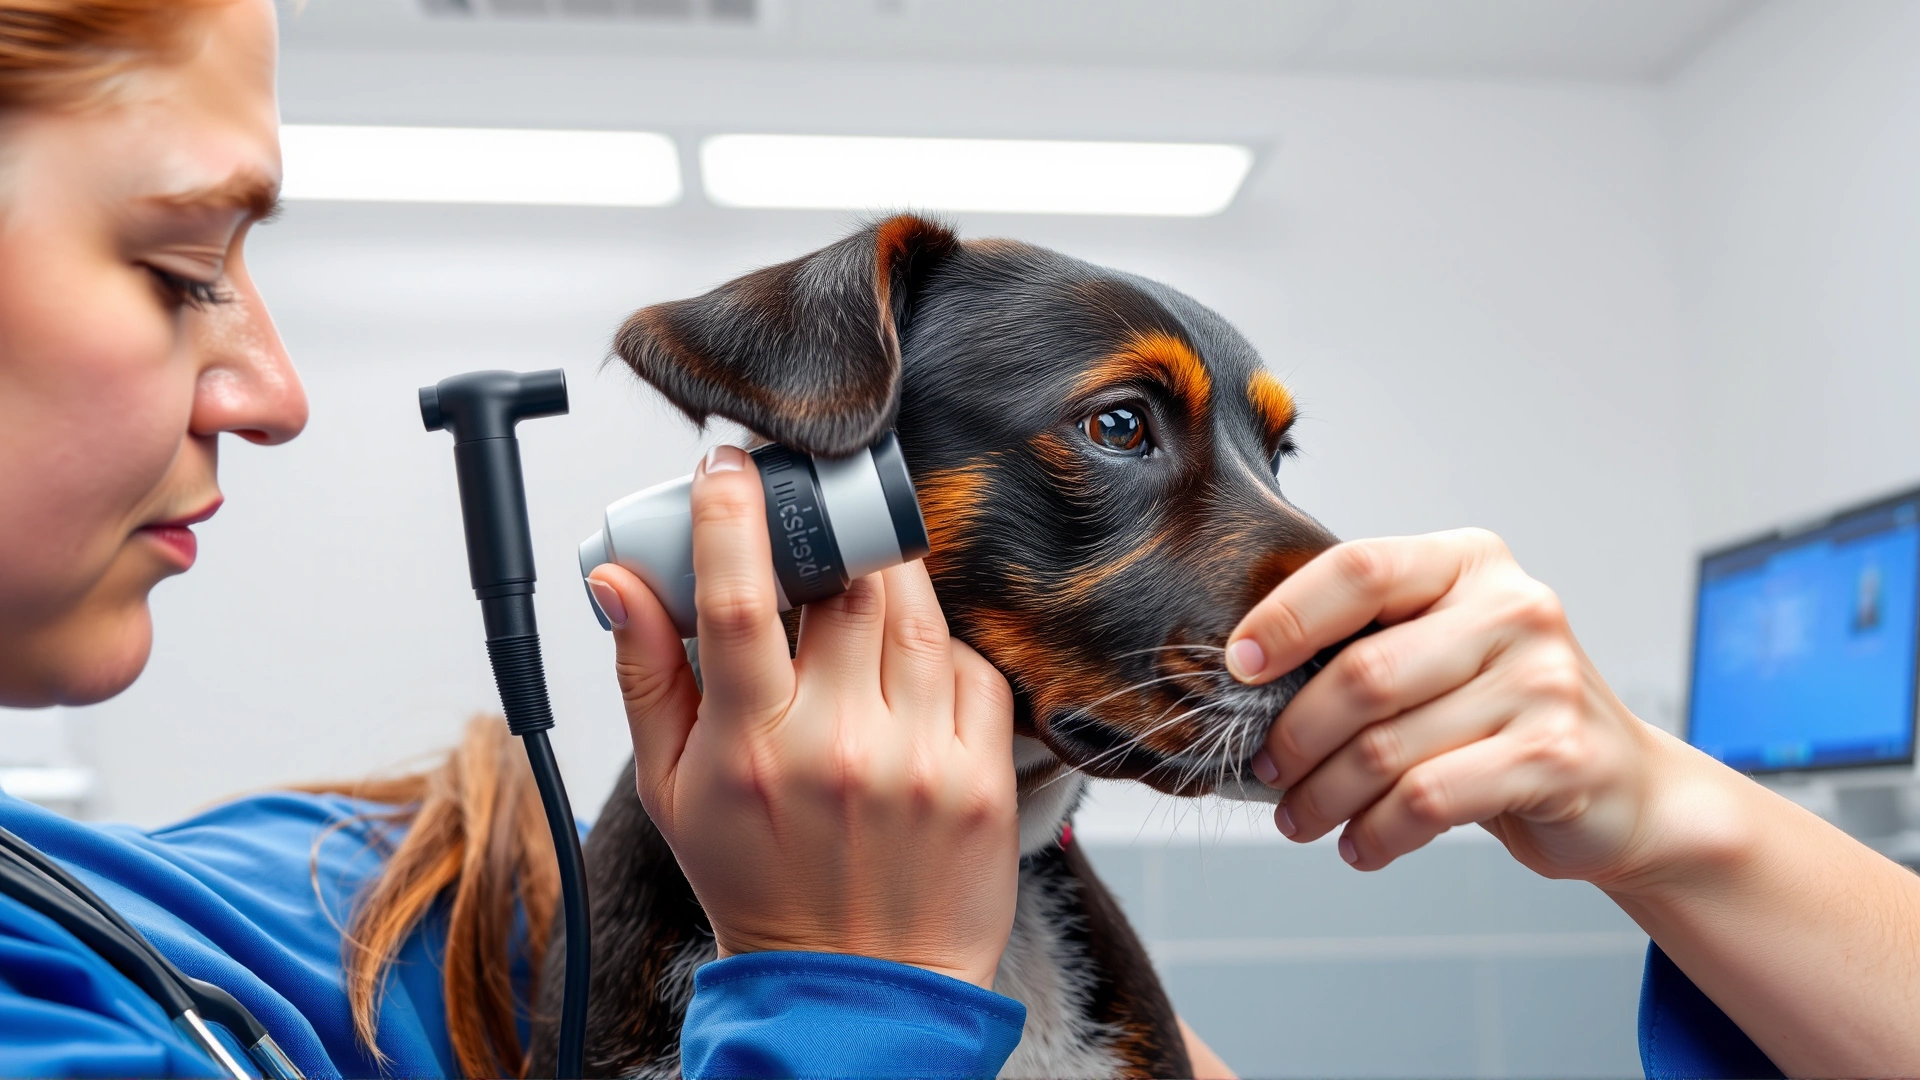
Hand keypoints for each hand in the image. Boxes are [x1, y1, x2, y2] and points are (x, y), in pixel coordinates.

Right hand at [586, 444, 1018, 988]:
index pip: (735, 597)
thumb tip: (619, 577)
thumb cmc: (757, 879)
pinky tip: (911, 669)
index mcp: (749, 744)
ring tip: (863, 583)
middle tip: (817, 516)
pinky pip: (972, 667)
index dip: (733, 512)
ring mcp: (920, 759)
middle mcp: (837, 746)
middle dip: (830, 530)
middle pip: (846, 584)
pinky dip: (942, 649)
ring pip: (916, 611)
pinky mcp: (982, 777)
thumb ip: (646, 672)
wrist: (856, 983)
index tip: (731, 465)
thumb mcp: (671, 787)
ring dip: (890, 574)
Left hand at [1230, 528, 1919, 1075]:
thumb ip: (1367, 642)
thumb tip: (1245, 674)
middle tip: (1268, 769)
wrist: (1624, 785)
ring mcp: (1544, 680)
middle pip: (1362, 672)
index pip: (1359, 570)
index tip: (1240, 666)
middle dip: (1295, 735)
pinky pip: (1428, 800)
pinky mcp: (1557, 755)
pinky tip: (1363, 845)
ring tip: (1303, 818)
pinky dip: (1378, 833)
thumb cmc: (1504, 714)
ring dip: (1325, 797)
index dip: (1286, 618)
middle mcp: (1515, 607)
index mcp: (1470, 563)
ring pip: (1386, 748)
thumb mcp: (1441, 652)